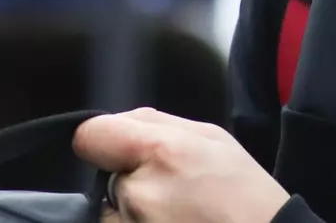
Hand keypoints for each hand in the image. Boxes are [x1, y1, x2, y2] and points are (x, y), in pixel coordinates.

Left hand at [73, 108, 288, 222]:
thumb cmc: (245, 194)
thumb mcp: (213, 138)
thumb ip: (158, 123)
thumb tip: (118, 123)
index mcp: (160, 151)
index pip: (90, 135)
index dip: (103, 139)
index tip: (118, 150)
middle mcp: (138, 193)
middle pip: (106, 177)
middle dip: (132, 179)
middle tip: (174, 189)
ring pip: (113, 210)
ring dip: (134, 209)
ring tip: (177, 212)